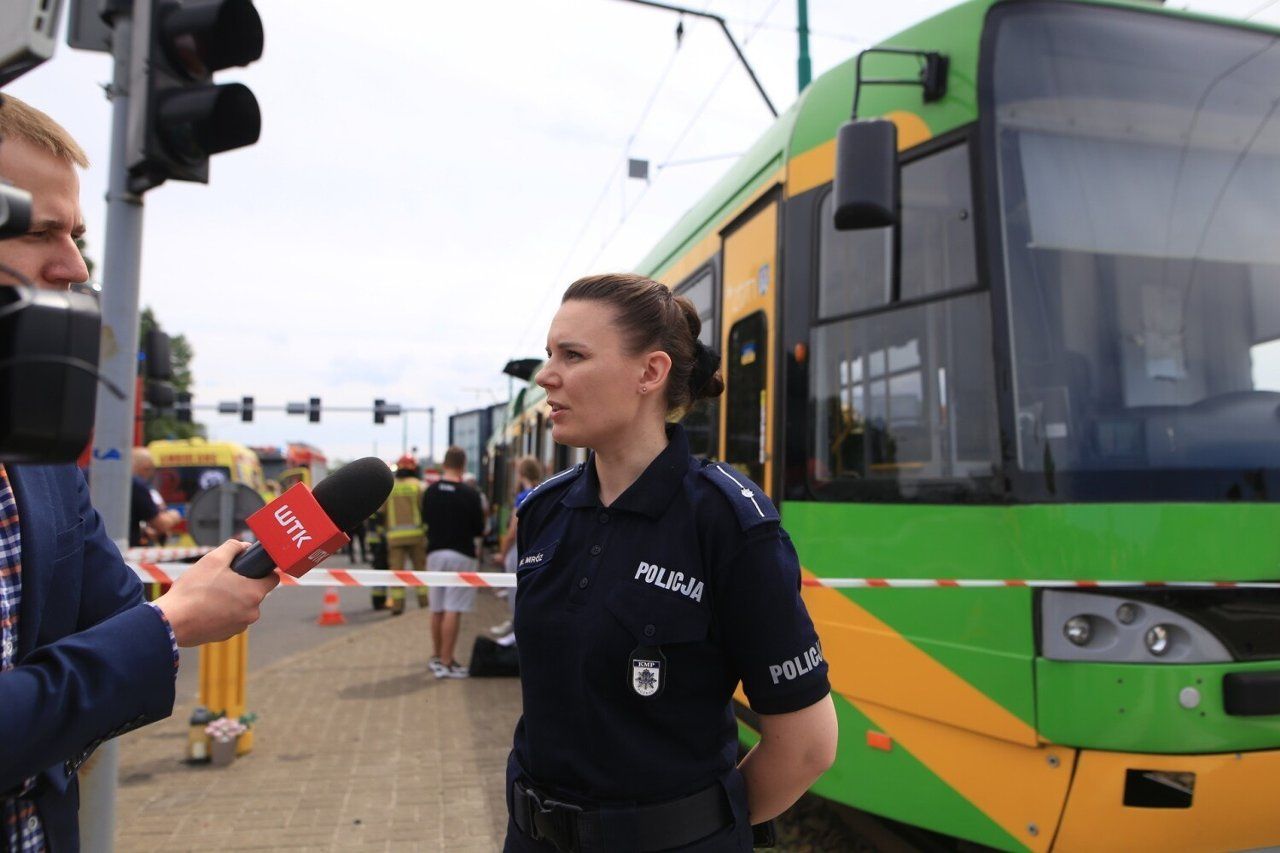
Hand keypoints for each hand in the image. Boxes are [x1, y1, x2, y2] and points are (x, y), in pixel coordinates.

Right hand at [154, 539, 279, 646]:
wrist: (172, 622)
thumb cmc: (193, 590)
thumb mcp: (213, 559)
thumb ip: (233, 547)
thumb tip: (244, 546)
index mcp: (254, 593)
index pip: (273, 579)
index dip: (263, 571)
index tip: (251, 568)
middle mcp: (252, 612)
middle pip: (255, 593)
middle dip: (243, 585)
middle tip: (222, 579)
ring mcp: (240, 626)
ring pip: (242, 607)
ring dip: (232, 600)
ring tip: (210, 594)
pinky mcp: (226, 636)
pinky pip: (230, 619)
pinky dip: (222, 613)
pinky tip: (205, 608)